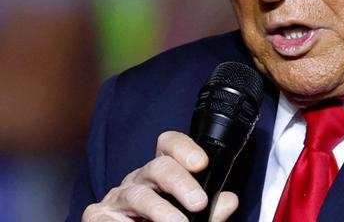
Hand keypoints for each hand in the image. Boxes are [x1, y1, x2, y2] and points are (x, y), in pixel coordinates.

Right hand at [82, 130, 238, 220]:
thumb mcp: (191, 220)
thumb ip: (211, 214)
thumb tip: (230, 200)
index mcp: (161, 175)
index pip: (169, 146)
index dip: (184, 148)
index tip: (202, 163)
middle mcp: (139, 180)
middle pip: (158, 167)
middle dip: (180, 182)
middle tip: (199, 203)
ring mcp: (117, 198)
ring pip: (138, 195)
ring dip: (160, 211)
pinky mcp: (97, 217)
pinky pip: (110, 218)